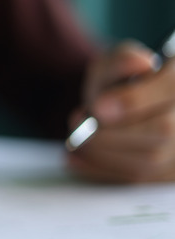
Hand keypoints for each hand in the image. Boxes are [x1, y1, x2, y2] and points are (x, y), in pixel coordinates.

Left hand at [67, 40, 174, 182]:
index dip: (135, 100)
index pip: (171, 89)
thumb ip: (123, 59)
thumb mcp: (116, 62)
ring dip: (104, 150)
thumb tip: (139, 64)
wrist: (122, 110)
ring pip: (150, 158)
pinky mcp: (167, 174)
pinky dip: (101, 170)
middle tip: (78, 121)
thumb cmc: (121, 84)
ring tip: (77, 136)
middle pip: (163, 129)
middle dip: (114, 129)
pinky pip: (138, 178)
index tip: (99, 107)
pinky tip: (74, 159)